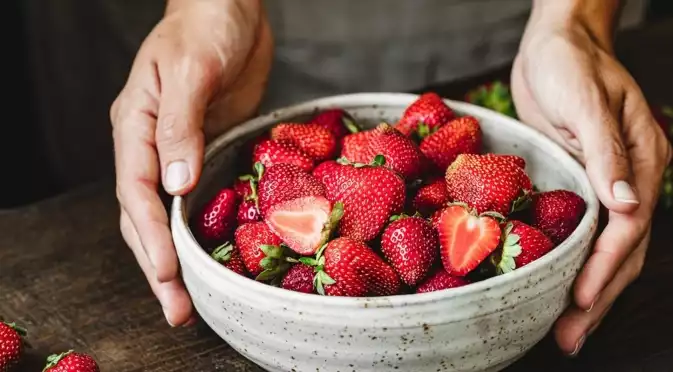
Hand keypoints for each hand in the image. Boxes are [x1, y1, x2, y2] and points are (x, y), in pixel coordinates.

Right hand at [110, 0, 271, 325]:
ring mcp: (179, 151)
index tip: (168, 273)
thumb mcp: (192, 70)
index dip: (150, 237)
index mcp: (135, 126)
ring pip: (168, 214)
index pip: (135, 191)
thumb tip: (175, 185)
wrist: (231, 9)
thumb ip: (181, 127)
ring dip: (178, 257)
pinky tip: (213, 253)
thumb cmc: (206, 26)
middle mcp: (151, 145)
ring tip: (191, 298)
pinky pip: (199, 197)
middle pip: (145, 215)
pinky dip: (201, 229)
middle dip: (159, 264)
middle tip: (177, 309)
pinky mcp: (207, 149)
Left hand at [511, 15, 671, 354]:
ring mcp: (606, 183)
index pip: (628, 228)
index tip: (580, 299)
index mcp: (643, 159)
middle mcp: (629, 178)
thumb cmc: (569, 64)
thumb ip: (606, 150)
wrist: (554, 45)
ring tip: (567, 329)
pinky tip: (558, 284)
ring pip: (606, 249)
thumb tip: (625, 205)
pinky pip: (583, 232)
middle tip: (571, 337)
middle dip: (598, 296)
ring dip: (588, 290)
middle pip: (622, 251)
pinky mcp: (580, 182)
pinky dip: (574, 263)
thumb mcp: (586, 101)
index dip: (604, 267)